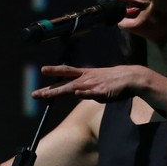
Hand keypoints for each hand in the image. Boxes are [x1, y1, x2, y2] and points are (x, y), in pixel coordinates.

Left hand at [31, 64, 148, 102]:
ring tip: (45, 95)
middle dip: (50, 89)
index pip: (67, 71)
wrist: (131, 78)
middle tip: (35, 93)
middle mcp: (86, 78)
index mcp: (86, 74)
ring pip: (73, 88)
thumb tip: (79, 95)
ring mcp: (93, 84)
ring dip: (59, 91)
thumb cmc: (114, 82)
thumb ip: (87, 90)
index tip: (43, 70)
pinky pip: (91, 93)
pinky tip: (77, 93)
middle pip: (65, 83)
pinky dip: (84, 93)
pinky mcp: (102, 91)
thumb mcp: (98, 85)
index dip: (55, 70)